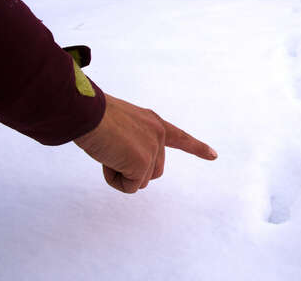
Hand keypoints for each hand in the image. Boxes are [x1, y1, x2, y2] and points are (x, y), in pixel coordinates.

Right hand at [74, 94, 216, 192]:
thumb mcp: (117, 127)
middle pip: (152, 171)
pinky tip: (107, 160)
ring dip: (120, 174)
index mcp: (153, 121)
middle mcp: (158, 134)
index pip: (180, 137)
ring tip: (107, 151)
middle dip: (130, 170)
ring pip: (140, 181)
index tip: (214, 155)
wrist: (86, 113)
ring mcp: (153, 149)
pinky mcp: (143, 163)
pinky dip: (115, 180)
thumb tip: (130, 171)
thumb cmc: (91, 117)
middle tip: (111, 150)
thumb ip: (130, 143)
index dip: (197, 147)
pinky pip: (130, 187)